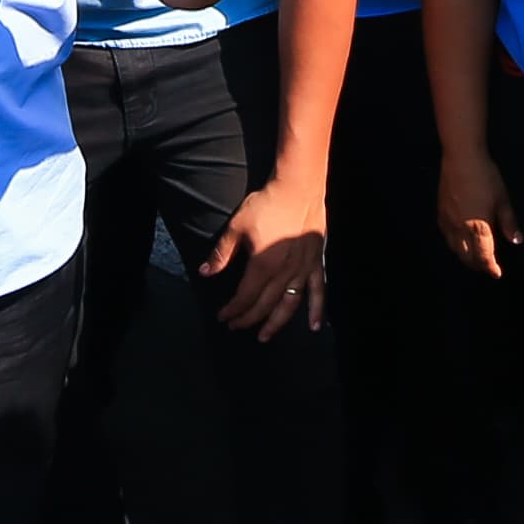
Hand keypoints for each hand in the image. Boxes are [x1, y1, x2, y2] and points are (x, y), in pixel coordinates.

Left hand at [204, 174, 327, 337]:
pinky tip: (314, 326)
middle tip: (236, 326)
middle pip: (265, 304)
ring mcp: (302, 269)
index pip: (245, 296)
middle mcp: (284, 273)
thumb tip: (205, 272)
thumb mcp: (237, 226)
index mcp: (263, 265)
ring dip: (276, 323)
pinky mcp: (316, 263)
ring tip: (265, 336)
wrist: (299, 187)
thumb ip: (221, 253)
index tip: (223, 316)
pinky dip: (317, 310)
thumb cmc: (268, 203)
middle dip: (248, 318)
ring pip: (289, 305)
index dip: (233, 310)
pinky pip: (318, 291)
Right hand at [436, 143, 518, 279]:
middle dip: (478, 265)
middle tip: (487, 266)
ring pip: (454, 249)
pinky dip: (454, 244)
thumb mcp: (503, 200)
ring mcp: (448, 222)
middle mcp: (460, 229)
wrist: (461, 158)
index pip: (484, 257)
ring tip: (474, 256)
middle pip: (467, 257)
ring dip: (465, 257)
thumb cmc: (486, 178)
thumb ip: (509, 223)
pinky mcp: (440, 213)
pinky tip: (460, 240)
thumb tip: (517, 241)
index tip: (497, 273)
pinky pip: (446, 237)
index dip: (491, 268)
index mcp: (478, 228)